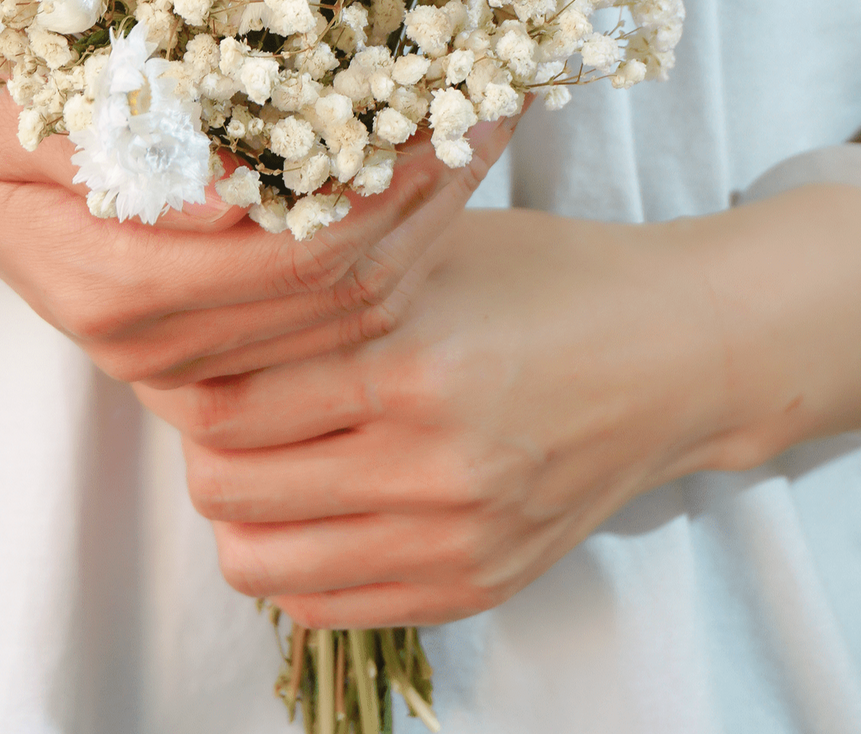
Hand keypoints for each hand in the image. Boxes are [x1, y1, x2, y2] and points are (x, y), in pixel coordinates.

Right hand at [0, 35, 522, 385]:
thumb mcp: (10, 113)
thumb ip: (105, 150)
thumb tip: (229, 194)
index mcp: (114, 287)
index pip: (292, 256)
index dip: (382, 185)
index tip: (449, 101)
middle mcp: (157, 343)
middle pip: (340, 292)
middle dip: (429, 199)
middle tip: (497, 103)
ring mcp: (183, 354)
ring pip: (349, 311)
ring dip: (428, 222)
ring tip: (485, 124)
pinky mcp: (203, 338)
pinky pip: (326, 313)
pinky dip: (393, 244)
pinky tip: (430, 176)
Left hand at [140, 188, 860, 623]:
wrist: (679, 355)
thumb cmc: (549, 280)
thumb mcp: (431, 252)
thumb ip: (321, 288)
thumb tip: (198, 321)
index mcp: (412, 363)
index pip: (220, 409)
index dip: (182, 380)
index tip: (187, 352)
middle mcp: (432, 467)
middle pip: (223, 491)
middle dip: (201, 444)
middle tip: (224, 400)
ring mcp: (457, 542)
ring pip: (258, 565)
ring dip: (240, 509)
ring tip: (272, 453)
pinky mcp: (478, 587)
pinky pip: (323, 608)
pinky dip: (295, 557)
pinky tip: (322, 498)